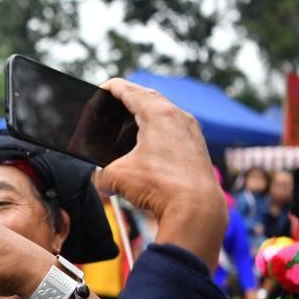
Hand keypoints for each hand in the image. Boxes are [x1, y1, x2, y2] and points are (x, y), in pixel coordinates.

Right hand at [94, 79, 227, 269]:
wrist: (197, 209)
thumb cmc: (161, 186)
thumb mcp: (117, 178)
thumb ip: (102, 175)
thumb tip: (101, 181)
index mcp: (158, 114)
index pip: (130, 91)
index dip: (111, 89)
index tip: (102, 89)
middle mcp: (179, 117)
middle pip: (149, 98)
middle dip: (130, 99)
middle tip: (115, 105)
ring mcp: (191, 133)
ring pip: (165, 115)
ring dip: (146, 118)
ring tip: (130, 128)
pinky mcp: (197, 150)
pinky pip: (174, 132)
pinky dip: (158, 134)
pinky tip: (149, 149)